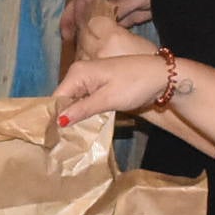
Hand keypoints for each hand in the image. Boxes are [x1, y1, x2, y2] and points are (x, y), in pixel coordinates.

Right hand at [53, 50, 174, 126]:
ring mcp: (90, 79)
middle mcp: (80, 73)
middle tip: (61, 141)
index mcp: (78, 72)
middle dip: (63, 118)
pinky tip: (84, 126)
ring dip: (74, 117)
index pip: (56, 98)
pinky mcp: (99, 86)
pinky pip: (85, 100)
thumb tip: (59, 121)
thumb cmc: (135, 84)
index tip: (52, 138)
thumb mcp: (107, 99)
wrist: (162, 77)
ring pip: (74, 101)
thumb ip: (82, 109)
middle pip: (63, 99)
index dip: (54, 117)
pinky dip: (84, 113)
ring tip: (70, 138)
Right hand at [60, 0, 155, 47]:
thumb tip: (102, 19)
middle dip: (72, 22)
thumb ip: (118, 7)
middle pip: (82, 8)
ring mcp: (112, 5)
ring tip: (77, 45)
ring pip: (92, 18)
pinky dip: (98, 34)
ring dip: (84, 30)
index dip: (75, 13)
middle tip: (66, 38)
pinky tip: (94, 45)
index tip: (72, 28)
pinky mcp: (120, 15)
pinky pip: (105, 25)